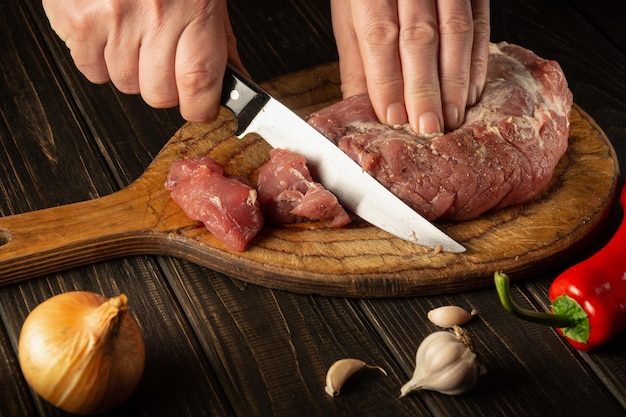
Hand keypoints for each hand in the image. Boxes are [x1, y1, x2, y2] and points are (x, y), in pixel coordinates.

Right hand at [42, 0, 245, 122]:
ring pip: (125, 85)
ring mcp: (114, 18)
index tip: (200, 106)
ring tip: (134, 34)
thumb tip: (241, 85)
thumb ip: (224, 46)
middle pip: (159, 95)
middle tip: (162, 57)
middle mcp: (156, 15)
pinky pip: (92, 70)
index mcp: (195, 9)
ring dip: (131, 70)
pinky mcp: (79, 20)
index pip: (199, 83)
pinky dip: (99, 59)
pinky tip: (110, 31)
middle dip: (164, 87)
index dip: (200, 107)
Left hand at [331, 0, 489, 134]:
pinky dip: (477, 63)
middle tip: (427, 126)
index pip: (381, 36)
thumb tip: (362, 110)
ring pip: (456, 32)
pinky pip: (480, 26)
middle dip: (424, 88)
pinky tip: (470, 93)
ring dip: (455, 82)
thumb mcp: (349, 16)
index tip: (394, 117)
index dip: (388, 80)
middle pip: (420, 38)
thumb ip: (358, 62)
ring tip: (451, 117)